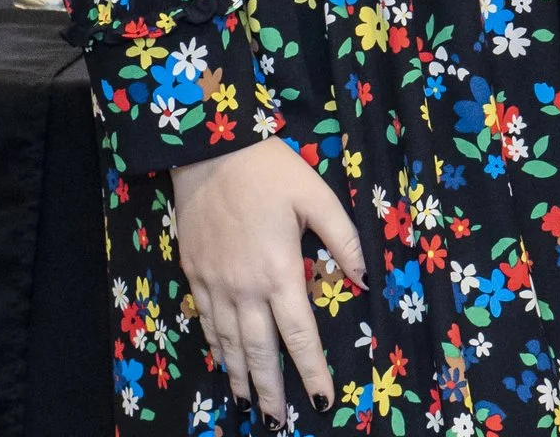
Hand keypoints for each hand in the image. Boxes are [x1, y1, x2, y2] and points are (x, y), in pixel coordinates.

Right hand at [171, 136, 367, 422]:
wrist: (209, 150)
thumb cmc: (270, 170)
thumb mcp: (317, 196)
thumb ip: (343, 239)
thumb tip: (364, 278)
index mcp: (280, 271)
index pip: (299, 335)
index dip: (311, 371)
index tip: (321, 399)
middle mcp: (245, 288)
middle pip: (259, 352)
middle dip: (271, 391)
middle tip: (278, 422)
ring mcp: (215, 284)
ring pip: (228, 344)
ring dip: (240, 378)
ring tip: (249, 406)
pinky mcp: (195, 273)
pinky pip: (206, 322)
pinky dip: (216, 348)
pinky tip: (223, 362)